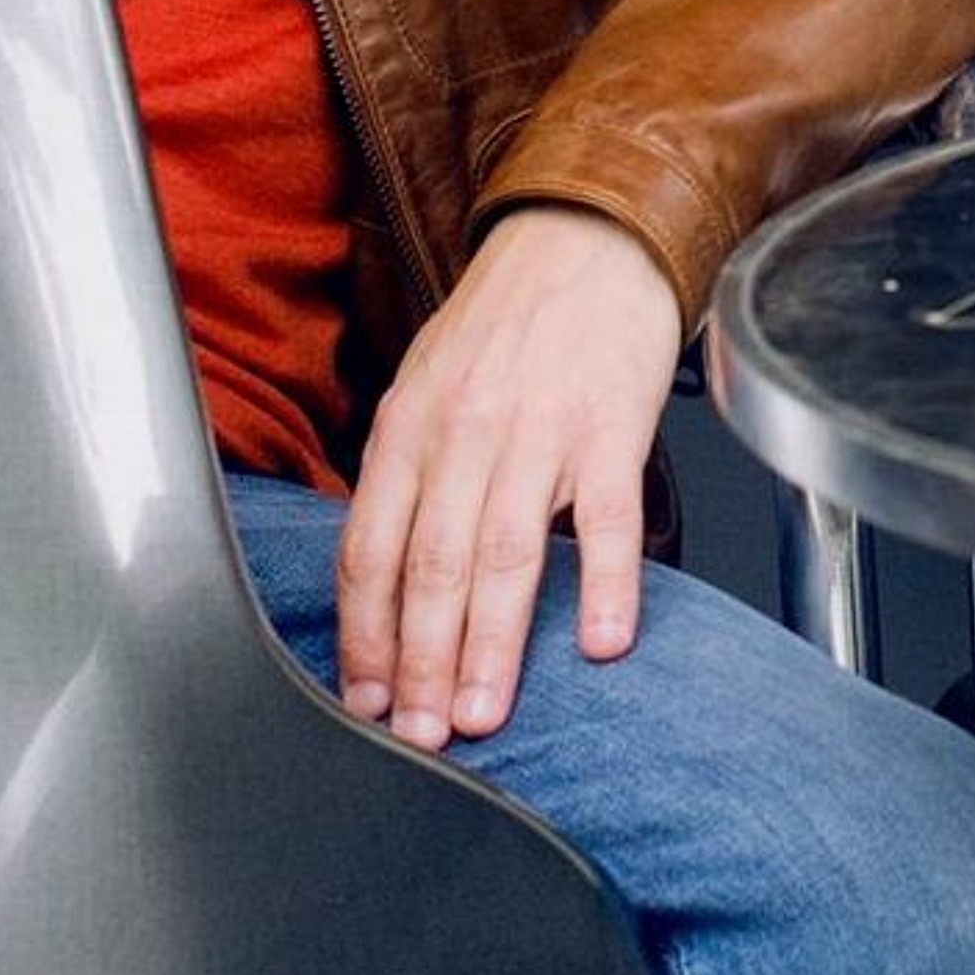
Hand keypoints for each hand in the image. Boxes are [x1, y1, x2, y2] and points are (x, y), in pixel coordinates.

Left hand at [338, 207, 680, 751]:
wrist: (586, 237)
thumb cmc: (504, 321)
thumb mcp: (427, 384)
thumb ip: (405, 474)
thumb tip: (381, 582)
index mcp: (410, 425)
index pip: (370, 547)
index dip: (364, 634)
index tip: (364, 701)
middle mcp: (466, 430)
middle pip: (432, 564)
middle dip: (419, 663)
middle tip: (420, 737)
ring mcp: (540, 429)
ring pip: (505, 553)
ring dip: (491, 646)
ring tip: (481, 715)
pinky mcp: (611, 425)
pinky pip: (606, 517)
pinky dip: (606, 583)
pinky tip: (602, 643)